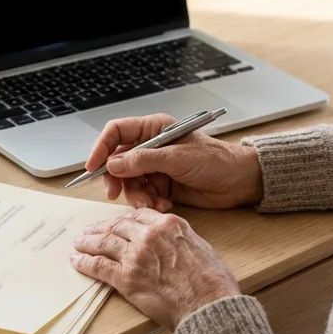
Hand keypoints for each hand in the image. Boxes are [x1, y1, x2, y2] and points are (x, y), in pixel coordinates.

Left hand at [71, 209, 240, 329]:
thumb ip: (180, 240)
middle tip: (89, 231)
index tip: (115, 223)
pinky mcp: (126, 278)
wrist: (208, 305)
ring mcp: (136, 255)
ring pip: (104, 242)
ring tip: (78, 244)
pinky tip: (76, 261)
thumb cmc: (212, 283)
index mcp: (170, 225)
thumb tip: (172, 244)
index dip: (122, 220)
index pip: (138, 216)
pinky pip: (99, 266)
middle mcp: (150, 235)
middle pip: (117, 226)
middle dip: (100, 228)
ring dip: (88, 242)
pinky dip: (85, 262)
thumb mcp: (201, 248)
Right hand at [84, 114, 261, 210]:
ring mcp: (157, 167)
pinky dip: (149, 202)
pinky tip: (164, 204)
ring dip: (137, 195)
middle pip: (119, 161)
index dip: (102, 147)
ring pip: (131, 182)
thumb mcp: (177, 158)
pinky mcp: (163, 185)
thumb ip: (143, 160)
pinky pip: (144, 194)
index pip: (117, 132)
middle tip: (118, 194)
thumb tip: (114, 164)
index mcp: (154, 129)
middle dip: (118, 179)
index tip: (93, 167)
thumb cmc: (215, 160)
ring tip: (151, 204)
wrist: (239, 181)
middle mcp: (152, 146)